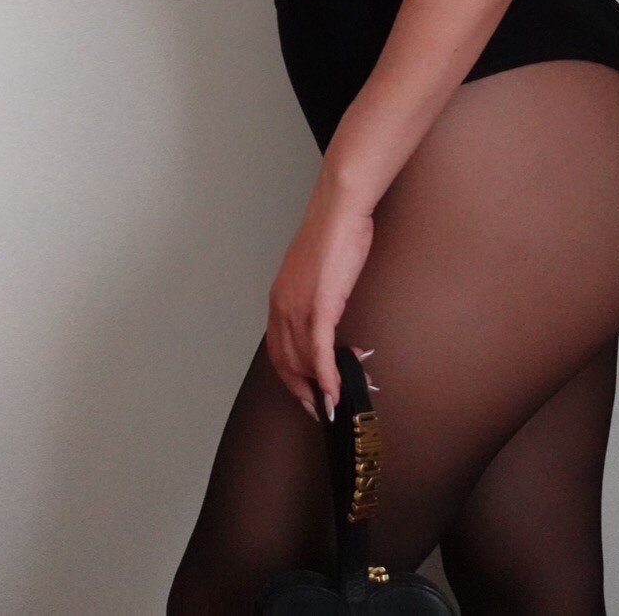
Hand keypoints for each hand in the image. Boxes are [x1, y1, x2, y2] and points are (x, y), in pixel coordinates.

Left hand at [267, 176, 376, 424]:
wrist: (340, 211)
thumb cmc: (334, 233)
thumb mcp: (316, 271)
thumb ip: (315, 296)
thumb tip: (326, 316)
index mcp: (279, 297)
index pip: (278, 350)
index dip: (291, 378)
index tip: (307, 395)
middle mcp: (282, 306)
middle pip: (287, 362)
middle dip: (304, 391)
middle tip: (323, 408)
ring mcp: (298, 308)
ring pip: (304, 361)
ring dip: (321, 387)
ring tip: (338, 398)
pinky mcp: (319, 307)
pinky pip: (320, 352)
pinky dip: (327, 376)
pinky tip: (336, 390)